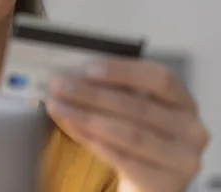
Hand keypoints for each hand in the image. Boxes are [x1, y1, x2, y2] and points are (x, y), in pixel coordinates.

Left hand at [46, 58, 208, 191]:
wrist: (147, 179)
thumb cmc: (137, 135)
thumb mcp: (131, 109)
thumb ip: (112, 90)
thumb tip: (72, 75)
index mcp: (184, 102)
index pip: (159, 78)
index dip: (123, 72)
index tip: (88, 68)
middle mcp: (191, 129)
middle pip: (137, 106)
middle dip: (91, 93)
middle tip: (59, 84)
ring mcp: (182, 159)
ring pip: (128, 133)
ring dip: (86, 116)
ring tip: (57, 106)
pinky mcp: (166, 184)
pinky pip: (124, 160)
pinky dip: (94, 142)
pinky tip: (73, 128)